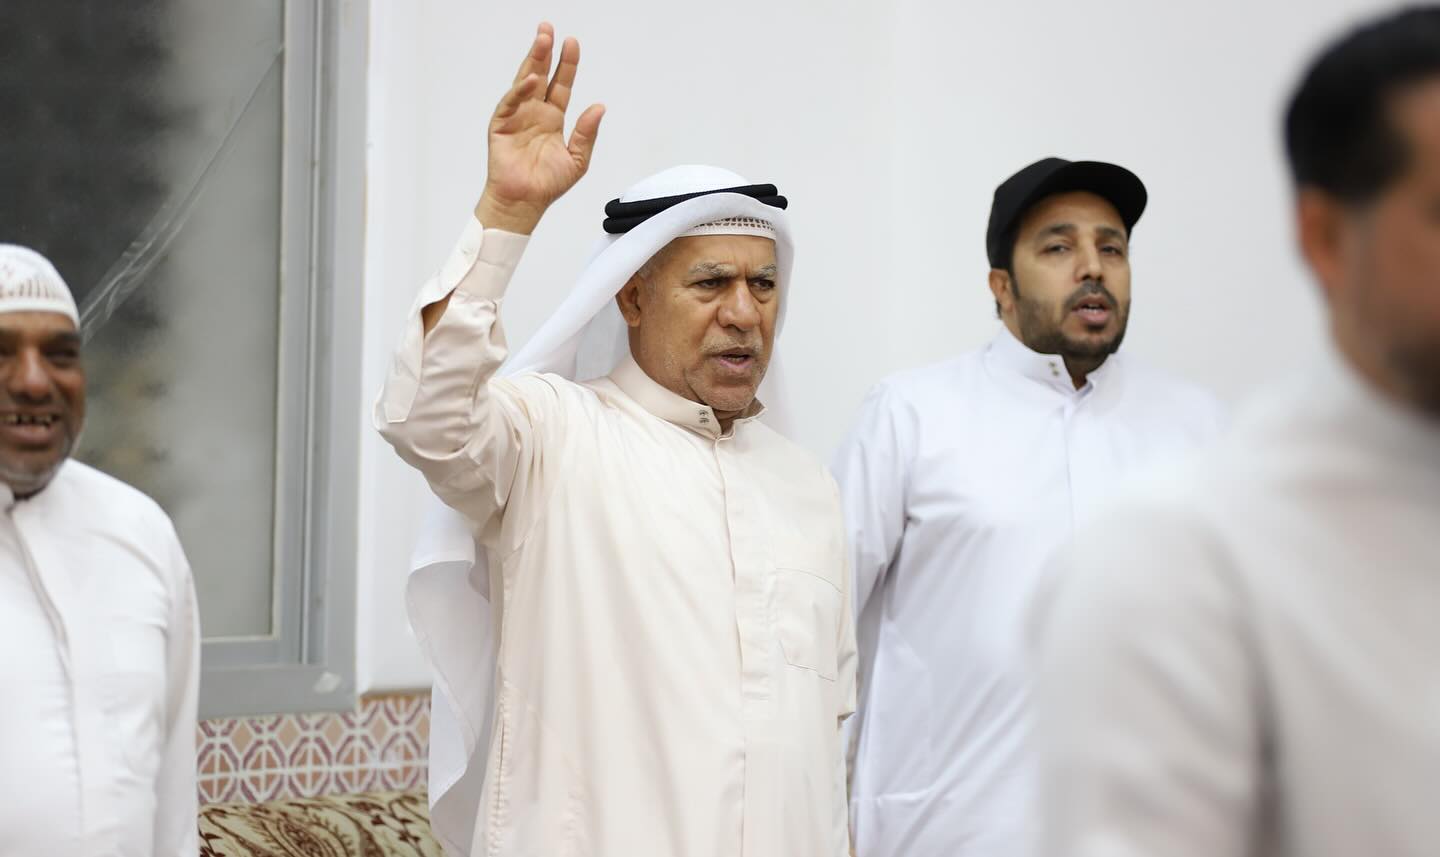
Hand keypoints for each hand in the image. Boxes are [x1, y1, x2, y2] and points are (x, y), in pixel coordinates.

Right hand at [475, 22, 605, 234]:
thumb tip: (599, 107)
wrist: (525, 203)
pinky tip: (531, 80)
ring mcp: (517, 117)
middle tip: (549, 29)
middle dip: (545, 52)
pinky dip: (520, 91)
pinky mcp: (501, 125)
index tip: (572, 43)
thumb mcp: (577, 159)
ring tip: (542, 41)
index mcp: (552, 118)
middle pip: (541, 75)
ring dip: (533, 61)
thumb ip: (587, 133)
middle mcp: (534, 113)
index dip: (567, 65)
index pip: (562, 84)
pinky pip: (511, 103)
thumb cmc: (548, 184)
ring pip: (525, 82)